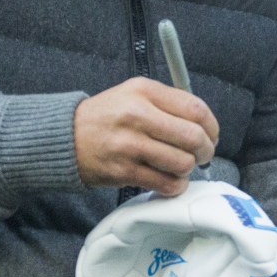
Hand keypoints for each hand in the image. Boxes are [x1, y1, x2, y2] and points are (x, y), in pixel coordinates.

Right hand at [73, 78, 218, 195]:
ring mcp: (129, 145)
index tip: (211, 135)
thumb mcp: (134, 94)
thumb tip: (205, 126)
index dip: (212, 126)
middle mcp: (137, 115)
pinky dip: (174, 185)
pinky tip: (169, 180)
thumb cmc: (107, 116)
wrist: (65, 137)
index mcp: (144, 91)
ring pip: (182, 163)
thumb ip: (169, 103)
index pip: (195, 108)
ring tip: (180, 166)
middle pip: (193, 137)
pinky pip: (164, 183)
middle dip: (205, 150)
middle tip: (202, 155)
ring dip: (188, 169)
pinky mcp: (123, 171)